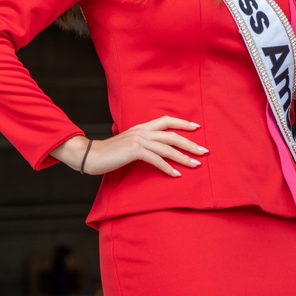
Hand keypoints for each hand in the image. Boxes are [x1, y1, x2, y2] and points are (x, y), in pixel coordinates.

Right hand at [60, 117, 206, 176]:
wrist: (91, 155)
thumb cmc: (110, 152)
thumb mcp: (129, 143)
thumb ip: (142, 142)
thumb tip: (156, 147)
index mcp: (142, 127)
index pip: (167, 120)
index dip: (183, 123)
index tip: (197, 127)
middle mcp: (143, 131)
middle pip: (172, 135)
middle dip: (190, 143)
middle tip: (204, 151)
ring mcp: (139, 140)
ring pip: (167, 148)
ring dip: (184, 157)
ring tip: (196, 164)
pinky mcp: (134, 152)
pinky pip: (156, 160)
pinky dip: (168, 168)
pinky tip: (176, 175)